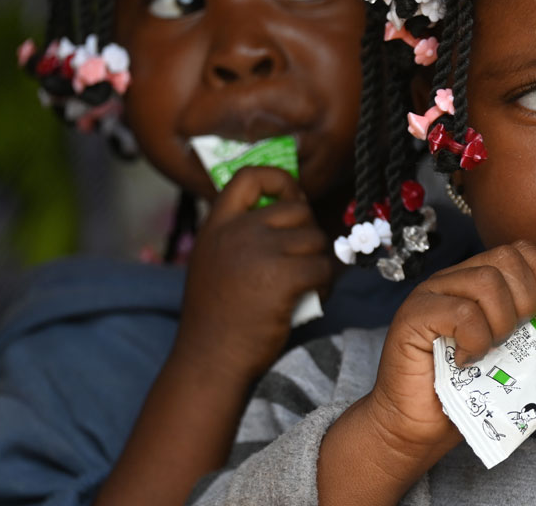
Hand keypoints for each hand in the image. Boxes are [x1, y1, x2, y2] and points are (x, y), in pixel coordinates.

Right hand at [175, 166, 332, 381]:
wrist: (210, 358)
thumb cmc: (217, 317)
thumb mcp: (214, 261)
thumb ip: (241, 235)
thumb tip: (293, 214)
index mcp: (217, 225)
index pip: (250, 176)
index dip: (280, 181)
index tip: (293, 201)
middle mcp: (237, 231)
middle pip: (297, 209)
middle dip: (309, 234)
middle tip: (304, 260)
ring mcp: (260, 252)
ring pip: (316, 239)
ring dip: (320, 261)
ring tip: (308, 284)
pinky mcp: (283, 276)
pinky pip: (323, 267)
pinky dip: (325, 283)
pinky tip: (312, 297)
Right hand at [361, 241, 535, 452]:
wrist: (417, 426)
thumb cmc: (465, 393)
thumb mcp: (511, 356)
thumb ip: (533, 332)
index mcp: (478, 282)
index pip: (519, 251)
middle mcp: (454, 280)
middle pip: (506, 259)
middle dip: (526, 298)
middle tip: (518, 334)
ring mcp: (431, 294)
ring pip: (486, 281)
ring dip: (501, 321)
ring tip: (491, 349)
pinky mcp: (413, 316)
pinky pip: (461, 312)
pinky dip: (475, 339)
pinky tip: (468, 360)